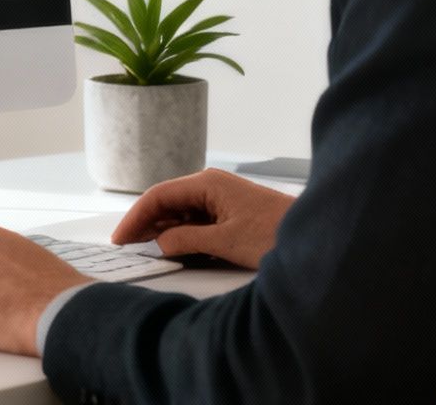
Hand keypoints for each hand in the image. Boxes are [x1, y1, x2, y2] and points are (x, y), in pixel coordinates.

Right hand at [110, 167, 293, 269]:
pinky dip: (182, 234)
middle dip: (146, 224)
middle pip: (168, 202)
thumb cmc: (274, 234)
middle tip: (128, 248)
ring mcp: (222, 199)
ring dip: (164, 230)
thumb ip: (186, 240)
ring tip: (146, 251)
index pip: (159, 195)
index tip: (120, 238)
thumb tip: (159, 243)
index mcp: (208, 183)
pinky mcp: (231, 213)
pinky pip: (197, 221)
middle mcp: (212, 186)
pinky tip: (175, 249)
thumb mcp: (225, 242)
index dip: (136, 217)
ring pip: (181, 212)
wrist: (315, 238)